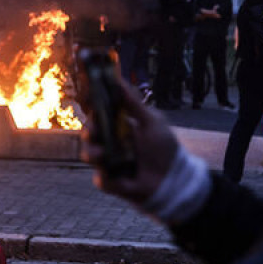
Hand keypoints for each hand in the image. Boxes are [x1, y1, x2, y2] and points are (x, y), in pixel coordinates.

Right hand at [83, 81, 178, 203]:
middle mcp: (111, 144)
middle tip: (95, 131)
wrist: (174, 180)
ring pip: (88, 155)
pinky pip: (100, 180)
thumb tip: (119, 80)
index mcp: (119, 128)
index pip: (99, 117)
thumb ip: (133, 103)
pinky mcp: (110, 182)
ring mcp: (109, 163)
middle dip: (89, 132)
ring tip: (104, 155)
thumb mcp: (152, 121)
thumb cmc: (164, 149)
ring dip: (94, 154)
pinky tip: (120, 178)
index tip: (94, 108)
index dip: (94, 113)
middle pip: (89, 134)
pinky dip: (108, 179)